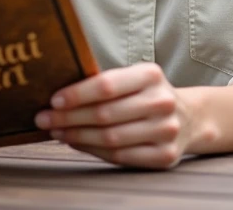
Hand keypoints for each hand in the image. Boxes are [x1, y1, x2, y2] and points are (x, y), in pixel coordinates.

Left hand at [34, 63, 198, 169]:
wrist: (189, 117)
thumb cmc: (146, 95)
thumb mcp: (133, 78)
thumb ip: (105, 83)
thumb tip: (58, 95)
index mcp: (151, 74)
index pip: (107, 85)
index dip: (77, 94)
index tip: (53, 101)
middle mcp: (161, 102)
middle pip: (105, 114)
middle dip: (68, 118)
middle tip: (43, 119)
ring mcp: (166, 131)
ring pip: (110, 138)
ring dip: (76, 136)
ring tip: (56, 132)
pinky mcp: (165, 156)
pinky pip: (121, 156)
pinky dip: (93, 151)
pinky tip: (76, 144)